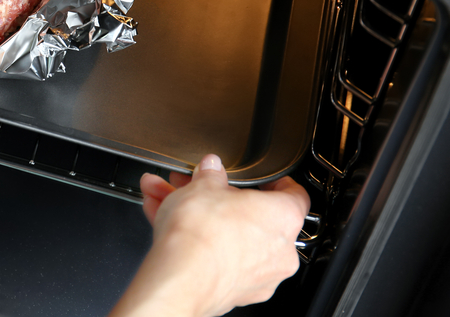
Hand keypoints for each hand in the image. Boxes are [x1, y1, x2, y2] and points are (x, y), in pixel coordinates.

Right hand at [110, 154, 310, 316]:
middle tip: (196, 188)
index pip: (295, 195)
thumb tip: (211, 169)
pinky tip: (166, 226)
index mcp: (284, 216)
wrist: (182, 277)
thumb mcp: (203, 185)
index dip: (277, 183)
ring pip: (229, 237)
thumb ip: (210, 174)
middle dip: (217, 198)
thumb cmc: (203, 233)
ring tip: (168, 203)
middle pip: (252, 216)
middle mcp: (280, 250)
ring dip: (199, 218)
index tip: (263, 180)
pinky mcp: (236, 291)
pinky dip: (196, 243)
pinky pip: (218, 259)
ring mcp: (259, 275)